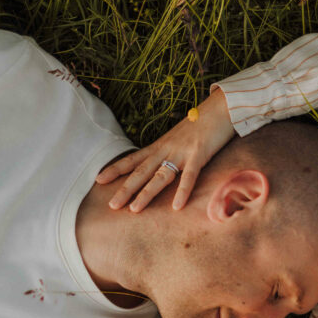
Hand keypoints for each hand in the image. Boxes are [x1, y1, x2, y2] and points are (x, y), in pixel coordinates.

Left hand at [96, 88, 234, 212]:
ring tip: (134, 209)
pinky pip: (189, 176)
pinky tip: (176, 206)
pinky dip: (183, 191)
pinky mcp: (199, 155)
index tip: (99, 179)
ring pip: (160, 176)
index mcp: (159, 146)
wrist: (219, 108)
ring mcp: (182, 153)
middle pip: (142, 172)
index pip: (133, 159)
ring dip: (146, 193)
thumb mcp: (178, 140)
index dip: (116, 169)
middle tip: (112, 205)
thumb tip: (159, 167)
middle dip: (126, 189)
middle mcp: (166, 150)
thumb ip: (168, 153)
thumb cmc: (200, 126)